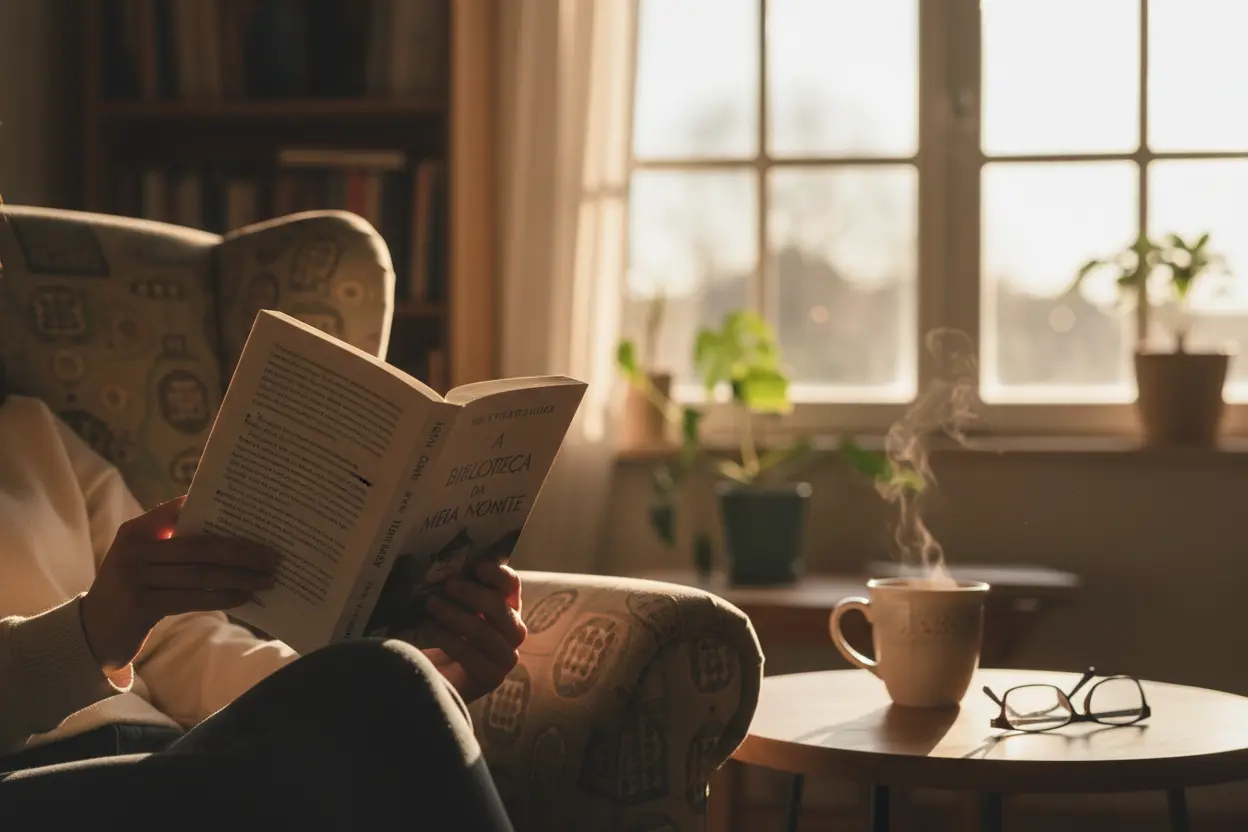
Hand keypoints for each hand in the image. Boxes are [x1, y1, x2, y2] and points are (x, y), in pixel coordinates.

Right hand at [81, 496, 279, 674]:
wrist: (93, 629)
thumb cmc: (133, 587)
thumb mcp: (145, 556)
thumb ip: (174, 539)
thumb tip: (233, 529)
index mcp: (138, 529)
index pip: (184, 511)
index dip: (219, 509)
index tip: (254, 512)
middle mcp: (134, 549)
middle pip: (200, 547)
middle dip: (241, 552)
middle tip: (273, 556)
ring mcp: (135, 578)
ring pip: (200, 575)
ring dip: (239, 577)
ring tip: (267, 578)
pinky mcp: (141, 606)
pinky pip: (192, 599)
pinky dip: (222, 597)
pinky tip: (245, 597)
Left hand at [422, 561, 525, 702]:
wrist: (437, 678)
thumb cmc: (446, 634)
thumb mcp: (454, 606)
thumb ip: (458, 589)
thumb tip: (447, 567)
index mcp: (508, 607)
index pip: (511, 585)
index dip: (497, 574)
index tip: (477, 565)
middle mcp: (513, 631)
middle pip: (499, 607)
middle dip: (471, 593)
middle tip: (446, 585)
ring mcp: (505, 657)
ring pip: (484, 631)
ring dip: (454, 614)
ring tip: (431, 603)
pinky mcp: (491, 677)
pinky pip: (470, 655)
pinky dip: (447, 639)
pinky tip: (428, 627)